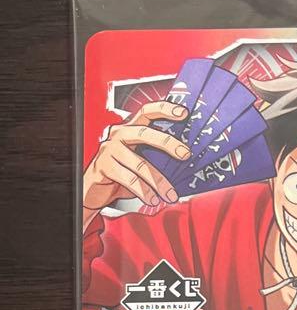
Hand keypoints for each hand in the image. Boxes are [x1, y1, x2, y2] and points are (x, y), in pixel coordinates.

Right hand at [83, 101, 191, 227]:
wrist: (95, 188)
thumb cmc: (123, 172)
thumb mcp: (141, 160)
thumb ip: (158, 155)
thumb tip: (187, 161)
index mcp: (130, 129)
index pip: (147, 112)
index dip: (164, 109)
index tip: (183, 112)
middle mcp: (119, 134)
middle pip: (144, 133)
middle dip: (168, 143)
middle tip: (185, 154)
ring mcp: (110, 149)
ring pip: (140, 164)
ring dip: (159, 182)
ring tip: (171, 195)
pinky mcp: (103, 166)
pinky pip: (129, 179)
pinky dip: (144, 192)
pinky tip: (153, 199)